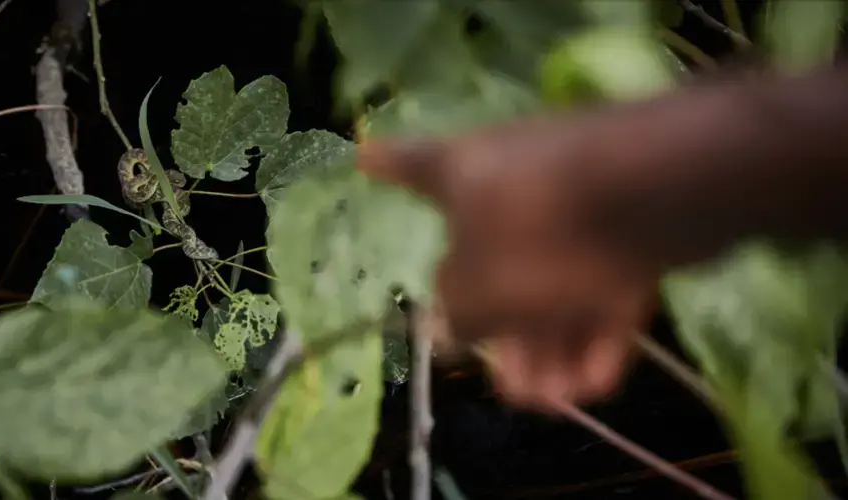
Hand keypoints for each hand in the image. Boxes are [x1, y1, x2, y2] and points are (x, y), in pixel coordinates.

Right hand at [358, 116, 659, 411]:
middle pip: (494, 264)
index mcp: (461, 177)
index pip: (412, 163)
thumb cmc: (536, 233)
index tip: (363, 155)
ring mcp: (574, 205)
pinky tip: (593, 383)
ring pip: (552, 283)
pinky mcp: (629, 230)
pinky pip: (600, 285)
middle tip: (511, 391)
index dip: (387, 163)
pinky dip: (593, 331)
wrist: (654, 193)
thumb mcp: (475, 290)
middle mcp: (513, 184)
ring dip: (551, 347)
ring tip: (553, 400)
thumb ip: (458, 314)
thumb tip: (455, 323)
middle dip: (504, 337)